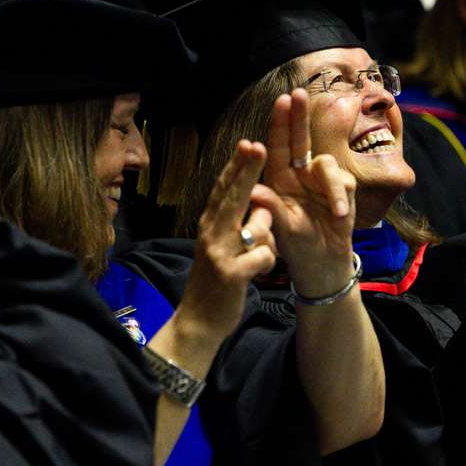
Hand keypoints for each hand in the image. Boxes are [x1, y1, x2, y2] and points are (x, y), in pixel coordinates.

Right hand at [178, 140, 278, 344]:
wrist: (197, 323)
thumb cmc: (215, 283)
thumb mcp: (223, 249)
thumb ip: (238, 226)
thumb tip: (261, 206)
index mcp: (209, 225)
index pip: (224, 190)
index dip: (237, 166)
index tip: (248, 142)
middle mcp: (211, 234)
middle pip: (233, 196)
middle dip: (246, 170)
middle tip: (256, 145)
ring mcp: (219, 252)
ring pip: (256, 226)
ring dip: (266, 238)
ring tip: (253, 260)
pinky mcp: (230, 273)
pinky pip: (264, 255)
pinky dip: (267, 262)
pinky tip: (258, 274)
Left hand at [259, 89, 356, 296]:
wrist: (322, 264)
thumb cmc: (296, 246)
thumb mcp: (281, 229)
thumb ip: (271, 208)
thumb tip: (256, 190)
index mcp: (278, 180)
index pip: (276, 147)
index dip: (279, 123)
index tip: (281, 101)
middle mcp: (299, 174)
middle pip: (300, 139)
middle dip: (299, 117)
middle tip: (298, 94)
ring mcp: (321, 180)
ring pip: (326, 164)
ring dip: (331, 186)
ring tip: (335, 211)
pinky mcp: (342, 189)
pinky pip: (344, 182)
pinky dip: (341, 197)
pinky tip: (339, 215)